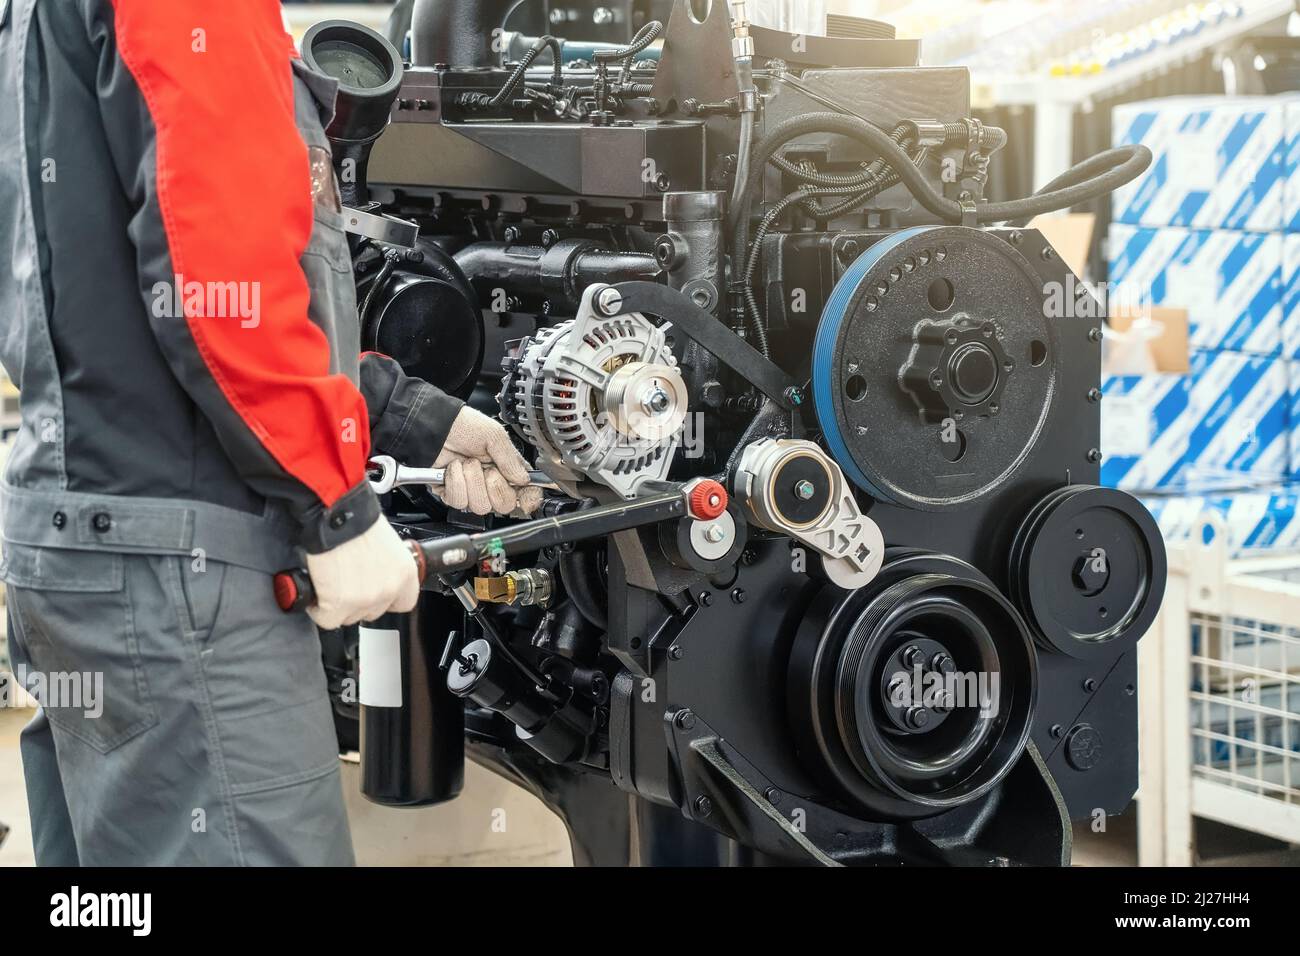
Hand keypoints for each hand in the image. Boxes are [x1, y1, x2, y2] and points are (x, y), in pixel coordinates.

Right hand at [305, 517, 419, 628]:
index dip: (387, 600)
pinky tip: (318, 592)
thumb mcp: (386, 542)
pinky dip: (318, 609)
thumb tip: (375, 572)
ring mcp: (365, 599)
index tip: (375, 593)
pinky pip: (327, 620)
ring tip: (331, 583)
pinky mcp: (339, 605)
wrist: (335, 514)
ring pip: (349, 617)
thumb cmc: (356, 519)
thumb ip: (386, 564)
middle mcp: (389, 588)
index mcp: (405, 572)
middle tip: (346, 583)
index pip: (404, 603)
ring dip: (338, 605)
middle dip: (358, 601)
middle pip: (374, 612)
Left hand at [433, 406, 542, 515]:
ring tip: (467, 464)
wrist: (435, 427)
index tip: (527, 501)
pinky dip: (455, 482)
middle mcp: (492, 483)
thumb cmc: (465, 426)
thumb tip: (523, 479)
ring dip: (472, 481)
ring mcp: (472, 490)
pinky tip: (454, 469)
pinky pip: (459, 501)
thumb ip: (511, 460)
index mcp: (508, 469)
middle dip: (495, 488)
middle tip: (488, 469)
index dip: (529, 499)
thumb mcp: (494, 436)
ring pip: (480, 506)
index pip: (526, 492)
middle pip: (504, 506)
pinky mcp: (452, 493)